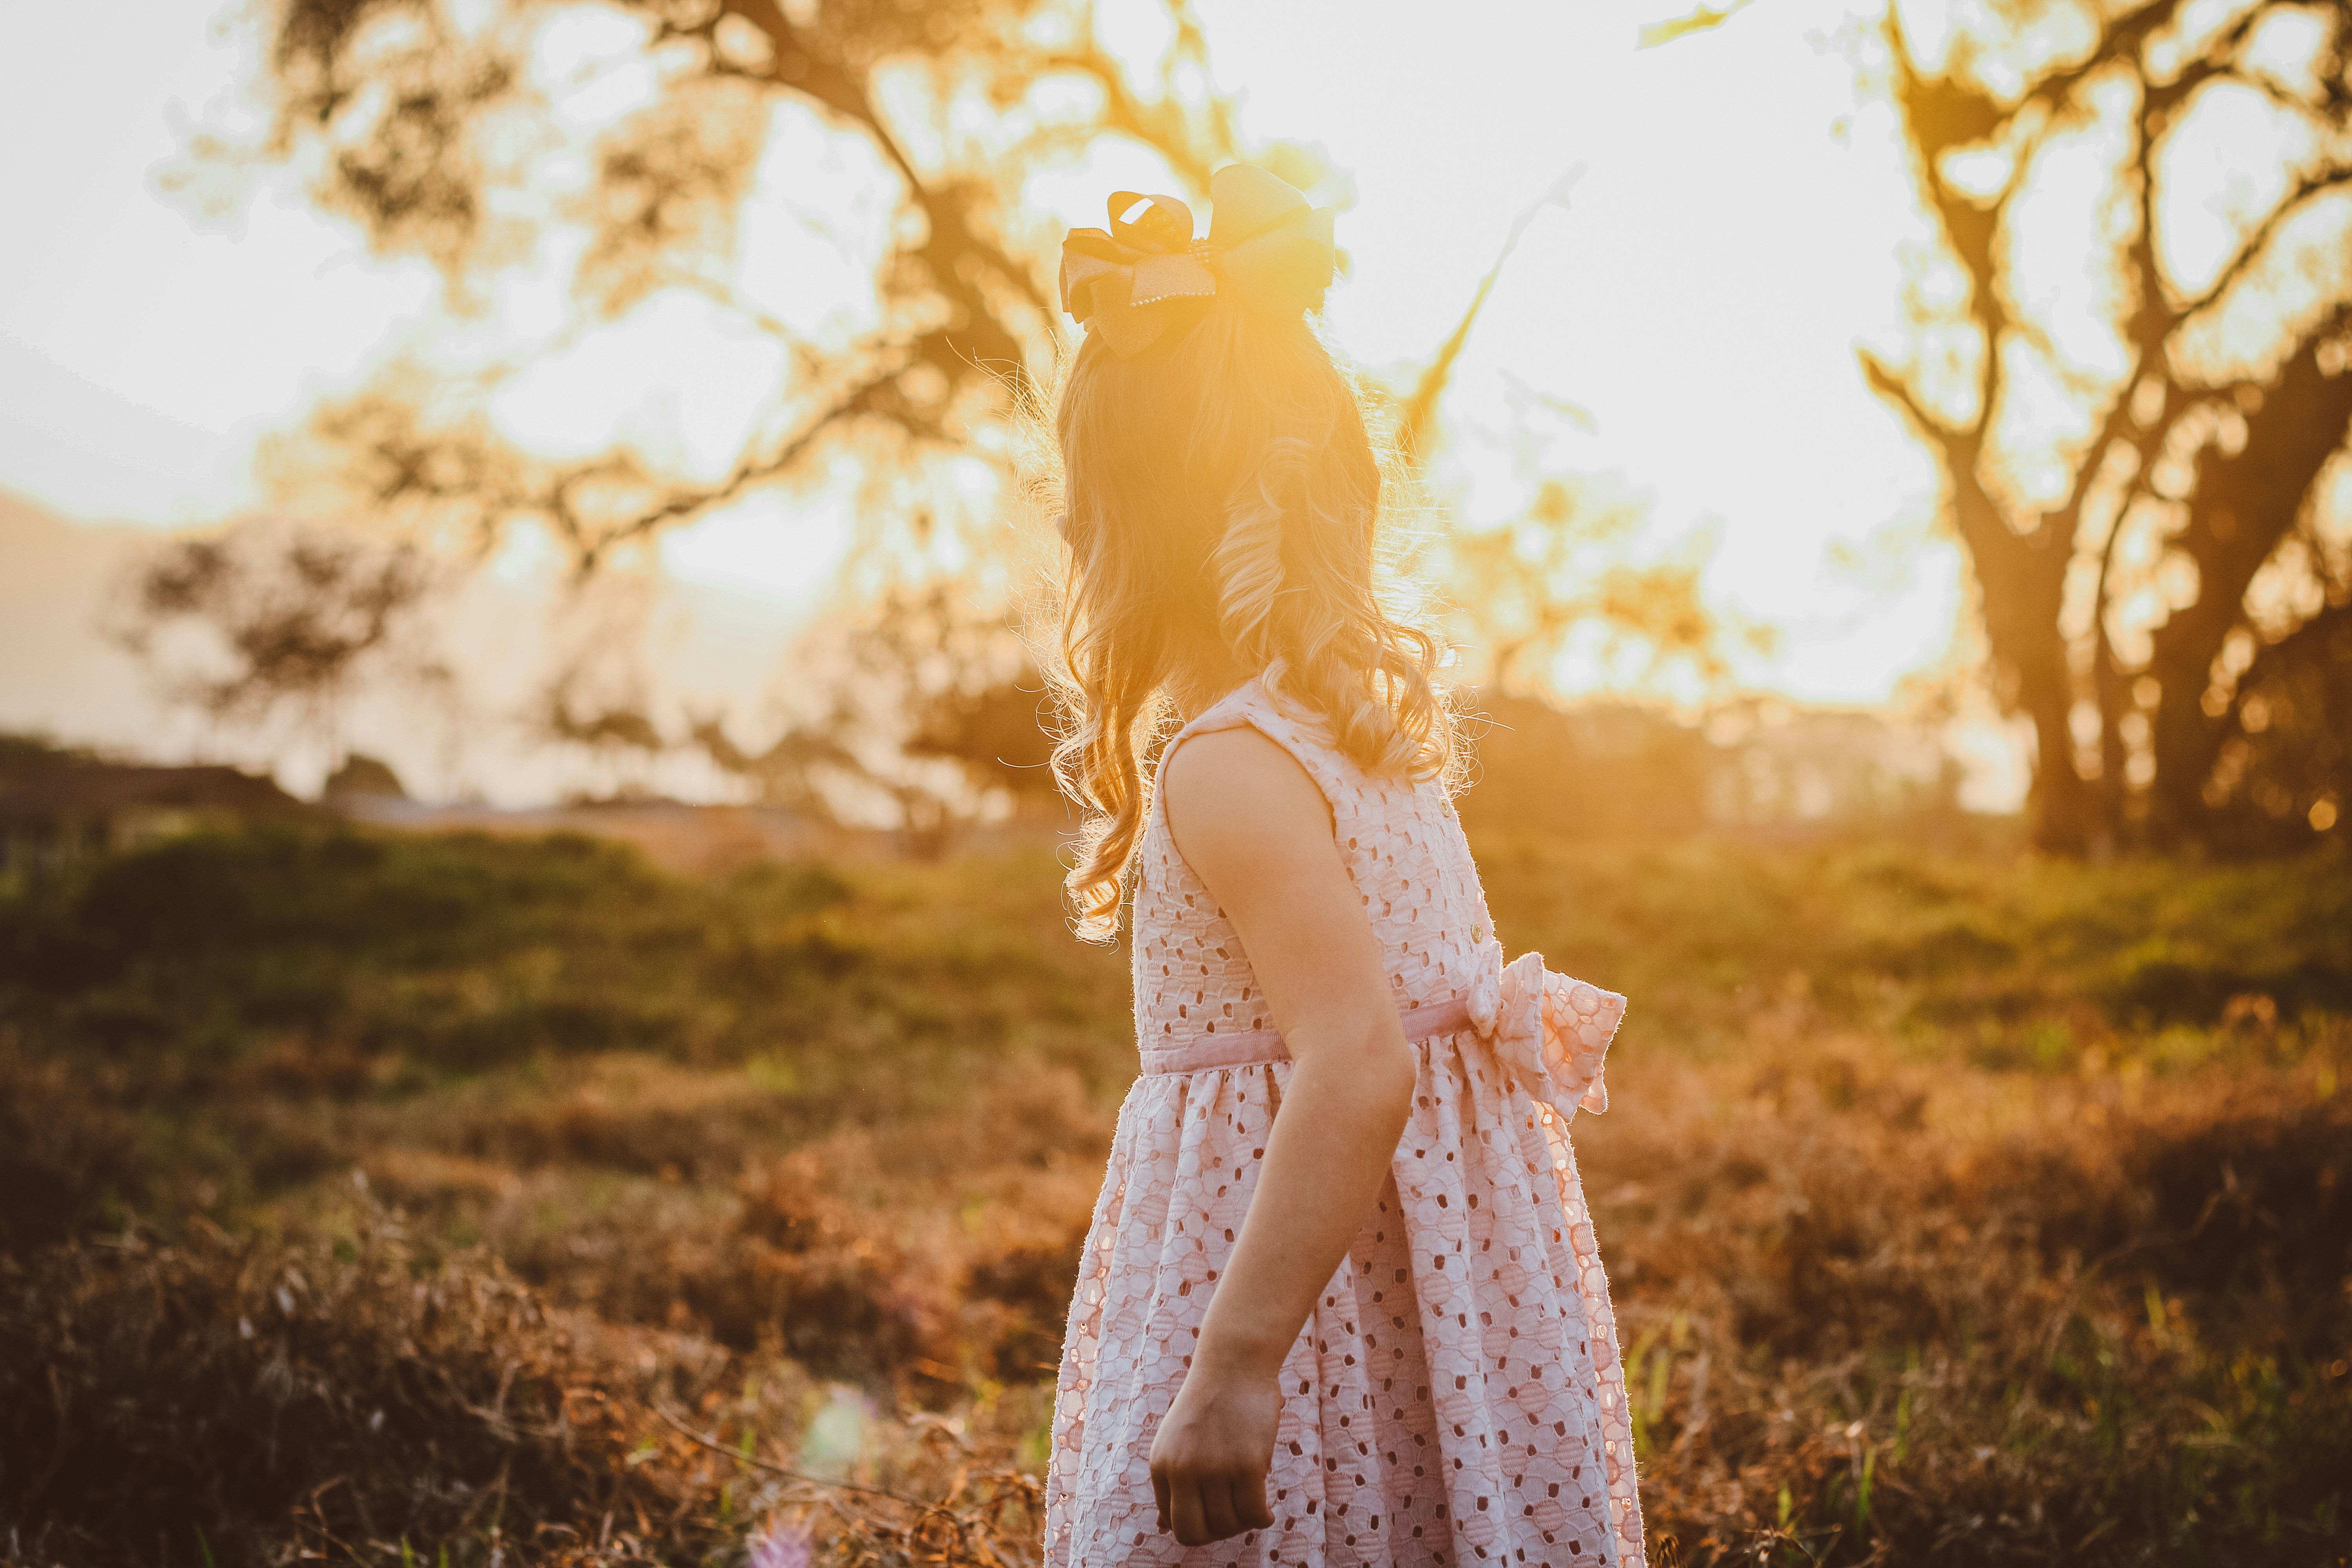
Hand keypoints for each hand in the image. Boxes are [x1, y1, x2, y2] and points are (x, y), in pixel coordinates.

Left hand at [1148, 1364, 1279, 1546]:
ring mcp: (1215, 1468)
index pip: (1174, 1523)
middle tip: (1234, 1519)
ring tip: (1251, 1506)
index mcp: (1161, 1465)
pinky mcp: (1247, 1465)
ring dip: (1243, 1522)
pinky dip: (1262, 1518)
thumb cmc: (1208, 1403)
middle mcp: (1182, 1470)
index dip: (1199, 1526)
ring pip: (1229, 1525)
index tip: (1215, 1517)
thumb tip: (1163, 1527)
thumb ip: (1171, 1482)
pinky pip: (1255, 1514)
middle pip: (1195, 1534)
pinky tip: (1266, 1511)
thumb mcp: (1175, 1441)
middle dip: (1217, 1534)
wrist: (1234, 1364)